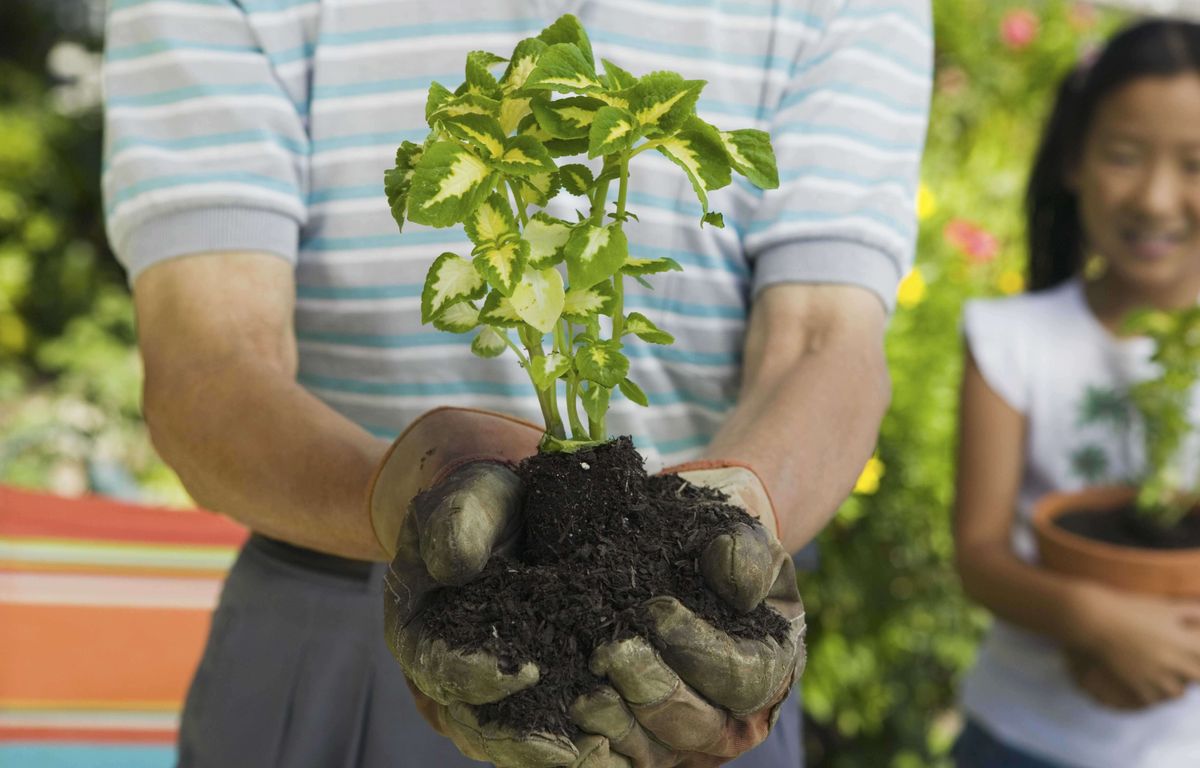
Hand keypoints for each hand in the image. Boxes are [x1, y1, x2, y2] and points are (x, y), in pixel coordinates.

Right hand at [376, 408, 623, 765]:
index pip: (441, 670)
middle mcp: (451, 672)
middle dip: (524, 740)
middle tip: (574, 748)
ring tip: (606, 754)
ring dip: (559, 752)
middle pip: (478, 724)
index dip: (478, 678)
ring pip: (517, 738)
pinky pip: (551, 728)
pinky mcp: (535, 688)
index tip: (525, 674)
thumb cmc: (481, 503)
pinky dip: (581, 740)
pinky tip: (622, 747)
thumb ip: (455, 525)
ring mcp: (492, 688)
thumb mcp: (465, 500)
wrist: (505, 508)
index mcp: (420, 632)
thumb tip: (456, 565)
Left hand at [571, 463, 804, 765]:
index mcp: (771, 668)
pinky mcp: (641, 750)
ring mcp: (685, 742)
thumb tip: (732, 574)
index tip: (657, 611)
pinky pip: (615, 763)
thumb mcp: (745, 539)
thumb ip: (749, 554)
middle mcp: (734, 718)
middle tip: (611, 652)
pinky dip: (589, 753)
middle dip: (652, 690)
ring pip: (654, 751)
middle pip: (697, 725)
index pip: (743, 678)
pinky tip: (565, 722)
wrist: (685, 560)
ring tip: (584, 694)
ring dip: (617, 724)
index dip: (701, 649)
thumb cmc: (717, 549)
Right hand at [1069, 586, 1199, 708]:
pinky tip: (1149, 685)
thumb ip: (1189, 610)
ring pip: (1178, 693)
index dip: (1198, 654)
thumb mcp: (1162, 607)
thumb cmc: (1129, 610)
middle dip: (1192, 671)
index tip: (1191, 650)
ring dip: (1175, 686)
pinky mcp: (1136, 683)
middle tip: (1183, 666)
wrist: (1096, 620)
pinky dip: (1154, 695)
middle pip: (1197, 677)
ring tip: (1166, 677)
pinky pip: (1154, 699)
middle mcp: (1173, 661)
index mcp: (1183, 641)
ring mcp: (1155, 675)